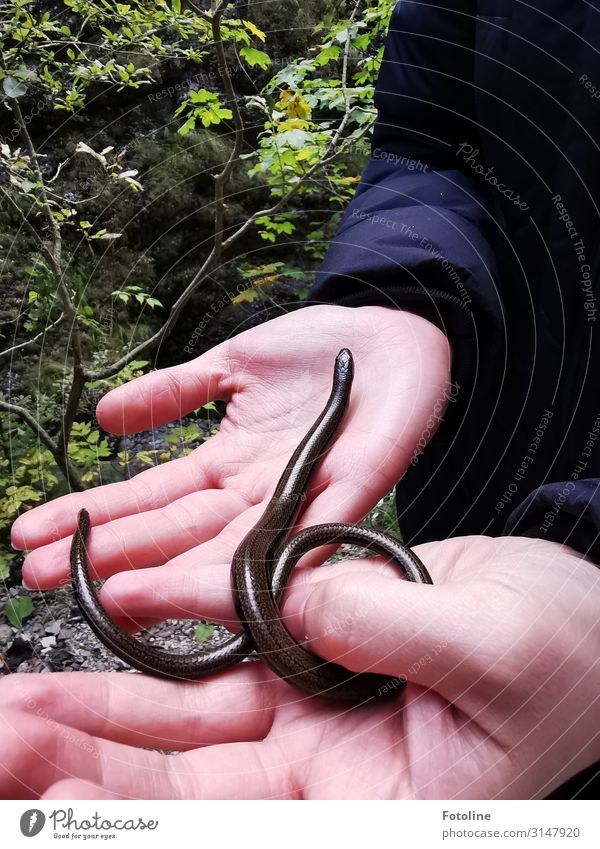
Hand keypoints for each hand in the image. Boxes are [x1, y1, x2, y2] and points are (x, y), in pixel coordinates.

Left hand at [1, 536, 597, 798]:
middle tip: (7, 739)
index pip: (235, 827)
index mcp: (371, 805)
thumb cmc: (564, 659)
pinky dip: (173, 629)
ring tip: (21, 702)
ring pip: (191, 714)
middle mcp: (325, 767)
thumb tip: (303, 602)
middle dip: (89, 765)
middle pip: (185, 779)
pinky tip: (116, 613)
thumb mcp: (498, 652)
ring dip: (105, 705)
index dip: (143, 816)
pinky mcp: (311, 649)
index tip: (60, 805)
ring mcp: (311, 706)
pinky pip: (229, 641)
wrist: (572, 617)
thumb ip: (396, 629)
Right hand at [11, 305, 448, 631]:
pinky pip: (300, 539)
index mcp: (227, 464)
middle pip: (173, 534)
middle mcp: (254, 495)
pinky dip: (260, 567)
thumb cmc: (320, 350)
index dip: (92, 518)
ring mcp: (298, 501)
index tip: (31, 538)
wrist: (392, 336)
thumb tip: (104, 417)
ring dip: (166, 575)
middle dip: (108, 557)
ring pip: (223, 549)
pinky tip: (213, 592)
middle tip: (39, 580)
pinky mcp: (347, 497)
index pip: (148, 499)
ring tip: (108, 597)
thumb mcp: (233, 362)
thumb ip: (175, 392)